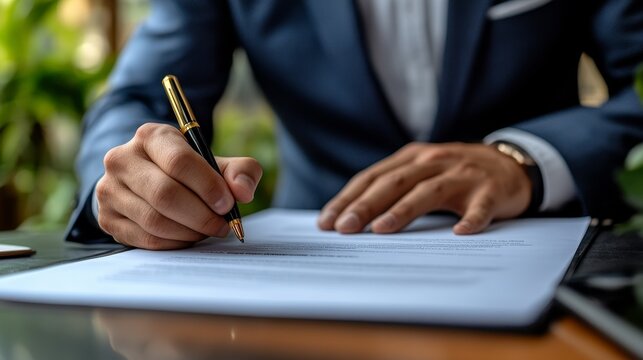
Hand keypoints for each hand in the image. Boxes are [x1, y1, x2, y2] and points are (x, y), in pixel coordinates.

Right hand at [96, 123, 261, 249]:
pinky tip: (188, 237)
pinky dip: (174, 243)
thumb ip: (241, 171)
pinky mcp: (107, 217)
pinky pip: (145, 239)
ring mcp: (109, 189)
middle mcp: (122, 159)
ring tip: (207, 230)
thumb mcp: (216, 163)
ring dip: (189, 231)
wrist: (148, 181)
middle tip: (221, 225)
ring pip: (154, 220)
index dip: (208, 186)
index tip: (227, 204)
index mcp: (151, 136)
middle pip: (165, 194)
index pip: (179, 162)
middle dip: (201, 215)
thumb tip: (243, 191)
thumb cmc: (189, 172)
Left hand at [318, 142, 531, 234]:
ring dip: (404, 211)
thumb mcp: (421, 171)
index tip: (327, 221)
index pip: (372, 177)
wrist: (509, 165)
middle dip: (366, 206)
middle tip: (344, 228)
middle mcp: (433, 161)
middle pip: (394, 183)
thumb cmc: (454, 174)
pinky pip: (480, 206)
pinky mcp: (490, 190)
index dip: (348, 198)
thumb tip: (351, 218)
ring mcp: (462, 175)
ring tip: (382, 230)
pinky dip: (471, 218)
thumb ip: (392, 187)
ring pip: (428, 192)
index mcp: (411, 157)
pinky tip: (460, 232)